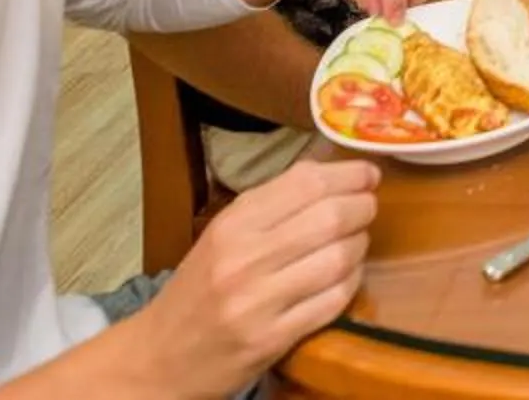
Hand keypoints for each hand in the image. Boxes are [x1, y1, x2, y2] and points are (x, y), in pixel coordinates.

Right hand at [135, 159, 379, 392]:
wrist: (159, 356)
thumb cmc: (198, 289)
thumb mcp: (222, 235)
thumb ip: (272, 205)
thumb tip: (330, 171)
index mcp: (232, 223)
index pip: (306, 183)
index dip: (349, 175)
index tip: (369, 174)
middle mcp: (243, 258)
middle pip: (329, 218)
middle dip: (362, 208)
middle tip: (369, 207)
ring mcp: (258, 302)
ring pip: (337, 259)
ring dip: (359, 247)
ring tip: (358, 242)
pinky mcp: (271, 339)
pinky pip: (331, 302)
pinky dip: (351, 284)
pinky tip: (347, 278)